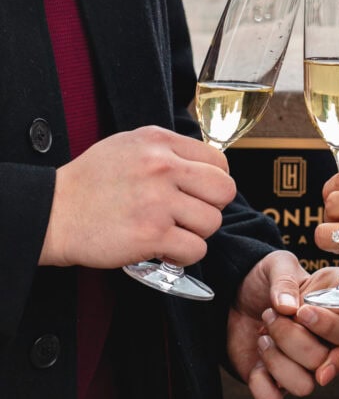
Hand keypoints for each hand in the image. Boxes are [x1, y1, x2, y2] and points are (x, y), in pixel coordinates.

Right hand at [40, 126, 236, 267]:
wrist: (53, 212)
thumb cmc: (89, 183)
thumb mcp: (128, 146)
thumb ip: (167, 151)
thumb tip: (203, 167)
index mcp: (158, 142)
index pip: (219, 161)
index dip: (213, 182)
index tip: (198, 193)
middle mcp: (162, 167)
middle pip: (224, 190)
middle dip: (211, 207)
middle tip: (189, 215)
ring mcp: (158, 201)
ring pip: (212, 222)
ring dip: (195, 234)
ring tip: (171, 232)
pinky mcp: (152, 234)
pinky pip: (195, 249)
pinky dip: (182, 256)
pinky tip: (164, 250)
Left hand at [227, 253, 338, 398]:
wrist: (233, 291)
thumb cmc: (264, 278)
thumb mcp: (277, 265)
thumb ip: (285, 280)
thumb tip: (289, 308)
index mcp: (331, 319)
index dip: (326, 327)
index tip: (301, 312)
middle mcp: (320, 347)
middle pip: (323, 362)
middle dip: (293, 338)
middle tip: (271, 314)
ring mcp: (296, 367)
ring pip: (303, 387)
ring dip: (278, 361)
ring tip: (264, 336)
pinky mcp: (271, 381)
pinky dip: (260, 382)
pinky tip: (256, 361)